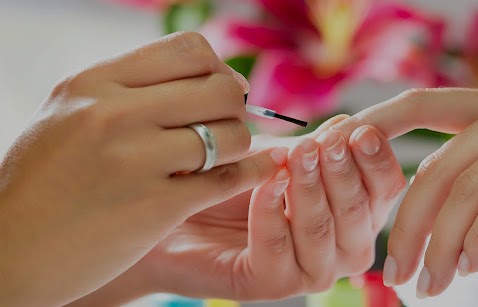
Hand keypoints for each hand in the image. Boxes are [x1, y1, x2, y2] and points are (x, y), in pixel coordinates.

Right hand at [0, 32, 278, 305]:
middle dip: (236, 107)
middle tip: (227, 125)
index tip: (217, 91)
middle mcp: (115, 114)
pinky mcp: (155, 206)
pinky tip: (253, 173)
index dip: (217, 69)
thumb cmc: (43, 183)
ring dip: (239, 146)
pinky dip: (250, 174)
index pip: (189, 49)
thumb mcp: (69, 114)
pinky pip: (228, 179)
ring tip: (222, 157)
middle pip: (220, 88)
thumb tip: (204, 73)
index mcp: (94, 84)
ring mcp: (135, 160)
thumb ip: (128, 90)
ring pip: (231, 134)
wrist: (11, 252)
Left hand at [68, 116, 406, 303]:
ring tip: (294, 156)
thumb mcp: (284, 153)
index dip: (377, 158)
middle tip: (326, 141)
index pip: (386, 188)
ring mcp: (310, 270)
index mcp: (358, 212)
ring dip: (310, 189)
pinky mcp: (270, 285)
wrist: (173, 208)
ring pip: (324, 231)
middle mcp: (343, 247)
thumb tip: (354, 125)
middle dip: (343, 171)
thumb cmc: (235, 178)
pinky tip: (263, 183)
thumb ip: (321, 145)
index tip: (359, 131)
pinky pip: (278, 247)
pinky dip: (271, 210)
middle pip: (361, 211)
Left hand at [329, 87, 477, 296]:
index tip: (340, 167)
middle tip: (396, 274)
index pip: (424, 106)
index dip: (375, 127)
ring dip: (439, 244)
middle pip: (439, 166)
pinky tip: (470, 266)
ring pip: (469, 188)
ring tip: (430, 286)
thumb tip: (456, 221)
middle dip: (407, 223)